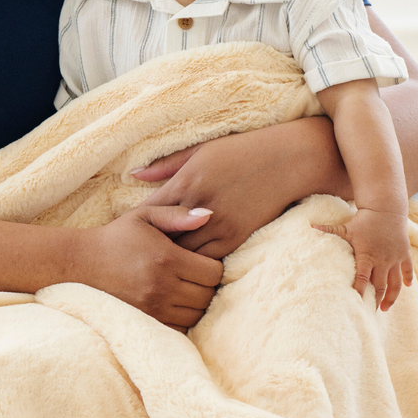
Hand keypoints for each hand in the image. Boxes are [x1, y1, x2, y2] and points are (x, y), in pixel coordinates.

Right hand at [74, 206, 223, 328]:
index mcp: (167, 258)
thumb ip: (178, 215)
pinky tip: (174, 303)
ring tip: (186, 290)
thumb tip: (210, 215)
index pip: (214, 272)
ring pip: (197, 315)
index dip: (214, 267)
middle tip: (196, 276)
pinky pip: (180, 328)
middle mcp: (162, 286)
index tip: (203, 261)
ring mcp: (153, 307)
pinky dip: (182, 318)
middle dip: (207, 286)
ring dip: (197, 304)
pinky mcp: (145, 321)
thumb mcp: (144, 216)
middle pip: (208, 296)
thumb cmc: (116, 237)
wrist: (81, 264)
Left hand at [133, 125, 339, 259]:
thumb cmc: (241, 151)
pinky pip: (207, 261)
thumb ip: (166, 165)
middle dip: (150, 246)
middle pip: (162, 238)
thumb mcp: (201, 151)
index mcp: (187, 182)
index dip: (137, 224)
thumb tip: (134, 175)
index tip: (129, 231)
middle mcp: (199, 207)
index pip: (149, 212)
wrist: (288, 161)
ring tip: (158, 264)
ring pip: (183, 254)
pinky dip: (195, 264)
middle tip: (138, 254)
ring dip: (171, 259)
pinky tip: (186, 267)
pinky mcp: (236, 238)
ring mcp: (219, 225)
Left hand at [314, 207, 411, 310]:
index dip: (359, 291)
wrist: (386, 209)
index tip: (356, 303)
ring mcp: (394, 258)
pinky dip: (407, 279)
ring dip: (391, 296)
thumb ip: (328, 230)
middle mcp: (382, 259)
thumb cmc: (364, 220)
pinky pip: (407, 270)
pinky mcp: (404, 253)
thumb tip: (309, 226)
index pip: (362, 278)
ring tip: (385, 308)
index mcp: (366, 256)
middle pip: (379, 285)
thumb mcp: (346, 227)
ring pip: (395, 283)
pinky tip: (406, 288)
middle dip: (375, 300)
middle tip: (370, 312)